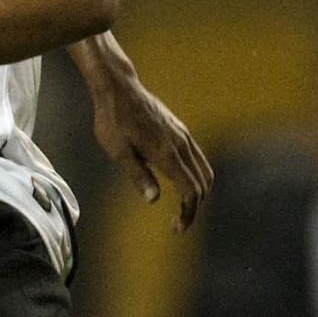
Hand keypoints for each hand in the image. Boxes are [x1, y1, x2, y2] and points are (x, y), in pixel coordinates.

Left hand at [74, 37, 211, 231]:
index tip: (176, 228)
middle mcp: (181, 145)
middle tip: (176, 224)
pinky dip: (197, 176)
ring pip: (205, 170)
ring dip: (198, 192)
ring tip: (182, 206)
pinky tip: (180, 182)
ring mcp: (183, 136)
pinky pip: (198, 158)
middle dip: (193, 208)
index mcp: (167, 154)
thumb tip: (154, 199)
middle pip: (203, 184)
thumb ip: (138, 175)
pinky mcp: (180, 130)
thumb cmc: (113, 120)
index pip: (190, 191)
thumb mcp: (118, 152)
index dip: (188, 214)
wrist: (119, 88)